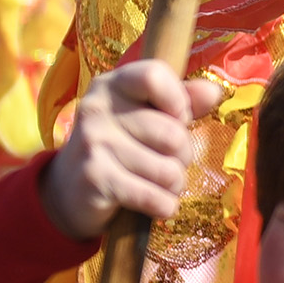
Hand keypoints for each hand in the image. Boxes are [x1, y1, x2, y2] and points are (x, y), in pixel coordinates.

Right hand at [39, 63, 224, 240]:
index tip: (176, 119)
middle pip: (173, 134)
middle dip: (182, 156)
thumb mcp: (145, 115)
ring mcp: (94, 144)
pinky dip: (164, 207)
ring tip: (157, 183)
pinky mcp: (95, 180)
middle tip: (165, 161)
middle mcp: (98, 109)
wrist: (68, 190)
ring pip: (170, 171)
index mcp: (113, 85)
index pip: (155, 75)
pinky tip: (154, 204)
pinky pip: (156, 198)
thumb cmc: (121, 146)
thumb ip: (181, 101)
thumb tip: (214, 92)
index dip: (179, 103)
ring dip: (174, 186)